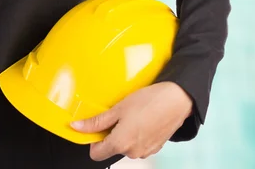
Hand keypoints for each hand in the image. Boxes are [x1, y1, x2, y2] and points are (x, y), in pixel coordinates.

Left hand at [70, 81, 192, 160]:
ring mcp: (145, 151)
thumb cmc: (148, 101)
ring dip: (124, 133)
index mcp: (121, 144)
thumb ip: (96, 122)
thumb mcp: (117, 109)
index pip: (96, 154)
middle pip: (111, 148)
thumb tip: (77, 127)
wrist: (177, 99)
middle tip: (118, 115)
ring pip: (126, 145)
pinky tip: (143, 119)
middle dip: (110, 134)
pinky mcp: (155, 147)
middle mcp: (133, 152)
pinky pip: (138, 144)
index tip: (96, 126)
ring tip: (133, 116)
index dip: (93, 140)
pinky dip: (137, 134)